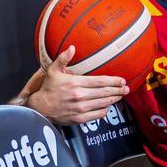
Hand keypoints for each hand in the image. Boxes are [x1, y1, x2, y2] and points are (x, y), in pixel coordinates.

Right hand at [10, 45, 128, 123]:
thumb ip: (63, 58)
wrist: (40, 108)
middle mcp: (80, 96)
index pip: (101, 81)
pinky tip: (106, 106)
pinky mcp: (80, 118)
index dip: (114, 81)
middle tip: (126, 89)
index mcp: (76, 83)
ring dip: (113, 99)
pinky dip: (104, 110)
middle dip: (118, 90)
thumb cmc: (48, 89)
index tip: (122, 81)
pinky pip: (98, 114)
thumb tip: (72, 47)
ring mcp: (81, 108)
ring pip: (104, 103)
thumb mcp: (53, 71)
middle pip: (105, 92)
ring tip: (119, 96)